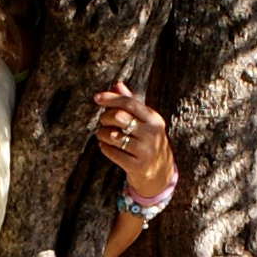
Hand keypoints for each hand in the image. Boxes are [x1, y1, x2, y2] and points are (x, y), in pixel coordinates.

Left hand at [91, 82, 176, 199]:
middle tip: (103, 122)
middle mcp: (152, 133)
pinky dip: (104, 147)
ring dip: (102, 134)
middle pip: (119, 117)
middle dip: (105, 118)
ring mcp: (145, 150)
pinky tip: (106, 146)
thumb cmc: (146, 140)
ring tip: (103, 135)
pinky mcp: (137, 166)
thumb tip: (117, 85)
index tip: (96, 98)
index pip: (129, 103)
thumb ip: (130, 102)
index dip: (111, 98)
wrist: (159, 172)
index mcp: (154, 119)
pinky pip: (112, 152)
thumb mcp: (143, 121)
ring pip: (113, 135)